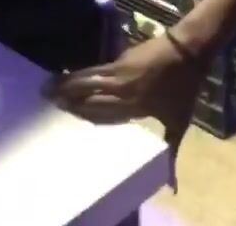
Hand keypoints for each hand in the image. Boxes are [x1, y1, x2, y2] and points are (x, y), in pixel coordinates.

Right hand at [43, 35, 207, 187]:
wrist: (189, 49)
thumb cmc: (185, 88)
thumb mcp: (180, 121)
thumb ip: (172, 151)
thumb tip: (172, 186)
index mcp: (134, 105)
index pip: (101, 111)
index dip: (81, 112)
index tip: (62, 115)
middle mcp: (122, 87)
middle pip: (89, 92)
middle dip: (68, 96)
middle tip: (46, 99)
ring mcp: (121, 69)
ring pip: (89, 77)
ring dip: (69, 81)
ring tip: (50, 85)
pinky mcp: (122, 57)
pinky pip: (98, 68)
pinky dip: (83, 72)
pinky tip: (73, 75)